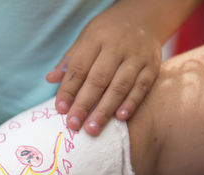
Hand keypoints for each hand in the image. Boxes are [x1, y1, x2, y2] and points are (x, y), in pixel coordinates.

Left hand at [46, 3, 161, 135]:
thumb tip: (50, 79)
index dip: (68, 89)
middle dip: (84, 104)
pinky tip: (120, 118)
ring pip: (119, 86)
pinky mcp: (152, 65)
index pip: (79, 67)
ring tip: (92, 128)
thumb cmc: (107, 33)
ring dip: (105, 109)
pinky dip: (131, 103)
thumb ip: (70, 61)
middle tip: (74, 124)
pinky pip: (142, 87)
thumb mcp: (86, 39)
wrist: (144, 17)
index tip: (60, 109)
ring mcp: (137, 56)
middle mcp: (117, 46)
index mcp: (95, 39)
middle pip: (98, 79)